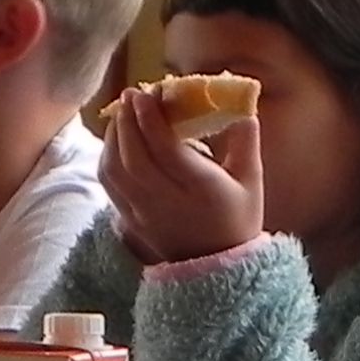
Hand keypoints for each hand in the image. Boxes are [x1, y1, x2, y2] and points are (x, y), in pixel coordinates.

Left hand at [98, 87, 263, 266]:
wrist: (219, 268)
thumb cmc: (238, 219)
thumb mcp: (252, 181)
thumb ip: (246, 142)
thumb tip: (241, 106)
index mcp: (201, 190)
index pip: (166, 150)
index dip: (153, 118)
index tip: (150, 91)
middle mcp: (167, 202)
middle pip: (134, 158)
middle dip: (129, 121)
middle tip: (132, 93)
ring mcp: (143, 214)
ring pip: (115, 170)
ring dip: (114, 136)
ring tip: (123, 112)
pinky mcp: (129, 220)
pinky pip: (109, 184)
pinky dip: (107, 156)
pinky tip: (116, 140)